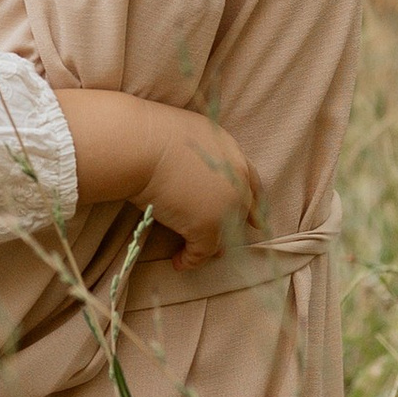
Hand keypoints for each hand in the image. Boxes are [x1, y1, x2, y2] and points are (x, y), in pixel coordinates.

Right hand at [135, 109, 261, 266]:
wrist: (142, 145)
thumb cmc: (151, 133)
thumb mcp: (187, 134)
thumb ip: (200, 153)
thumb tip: (185, 166)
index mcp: (231, 153)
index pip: (251, 182)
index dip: (252, 204)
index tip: (255, 222)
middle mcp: (236, 179)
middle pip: (239, 211)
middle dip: (229, 229)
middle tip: (217, 246)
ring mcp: (225, 204)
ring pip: (223, 235)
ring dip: (208, 247)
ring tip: (190, 254)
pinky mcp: (207, 226)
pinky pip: (202, 251)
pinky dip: (190, 260)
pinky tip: (178, 263)